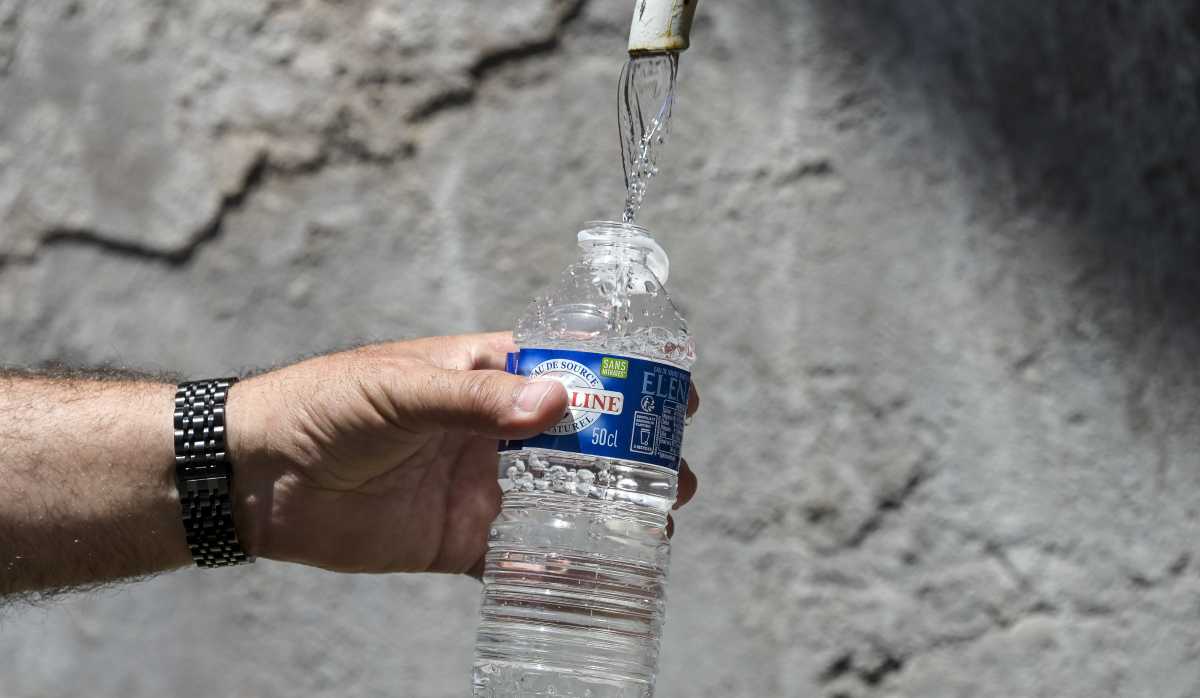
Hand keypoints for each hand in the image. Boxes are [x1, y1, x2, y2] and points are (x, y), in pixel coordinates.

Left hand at [228, 332, 699, 575]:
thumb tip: (561, 403)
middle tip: (677, 475)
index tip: (678, 395)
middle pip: (581, 443)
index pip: (572, 371)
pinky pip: (519, 555)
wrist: (259, 476)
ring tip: (658, 525)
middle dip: (632, 457)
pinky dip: (556, 564)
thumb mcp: (402, 387)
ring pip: (562, 501)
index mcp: (486, 376)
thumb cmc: (327, 404)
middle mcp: (493, 431)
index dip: (626, 383)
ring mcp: (480, 486)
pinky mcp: (458, 540)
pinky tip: (597, 572)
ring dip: (609, 511)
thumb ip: (478, 400)